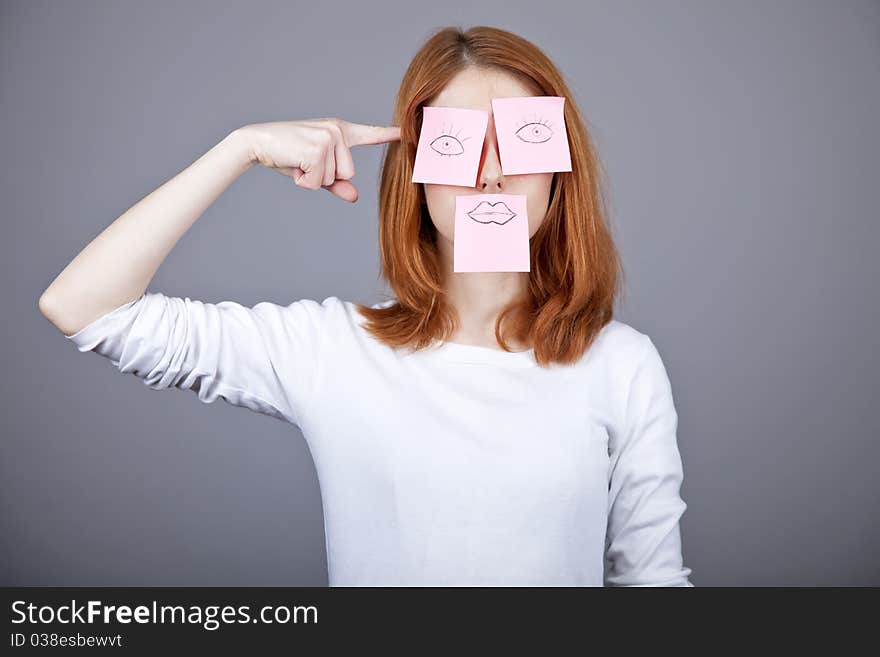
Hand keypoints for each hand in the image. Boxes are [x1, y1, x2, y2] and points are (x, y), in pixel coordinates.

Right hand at [241, 118, 400, 201]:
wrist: (257, 142)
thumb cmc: (288, 155)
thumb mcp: (316, 170)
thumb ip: (337, 184)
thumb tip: (354, 197)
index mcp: (340, 131)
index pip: (370, 134)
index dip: (389, 135)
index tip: (407, 133)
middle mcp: (337, 130)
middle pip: (348, 173)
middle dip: (325, 177)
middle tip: (305, 161)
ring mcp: (328, 138)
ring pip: (334, 179)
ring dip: (313, 178)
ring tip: (298, 161)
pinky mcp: (318, 149)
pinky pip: (319, 183)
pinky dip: (304, 181)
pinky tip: (293, 164)